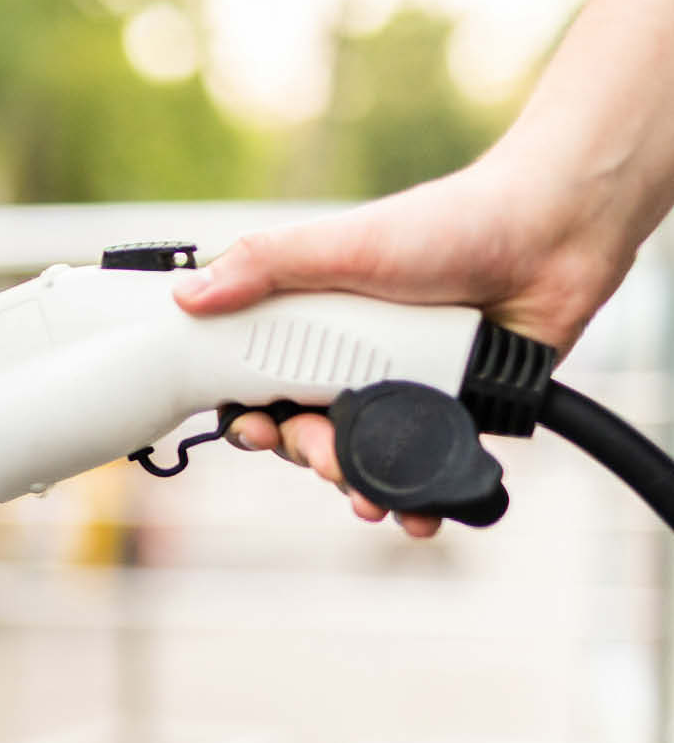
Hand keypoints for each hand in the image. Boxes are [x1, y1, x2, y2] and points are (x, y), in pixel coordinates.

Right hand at [173, 152, 632, 536]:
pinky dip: (419, 499)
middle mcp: (355, 363)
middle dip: (308, 456)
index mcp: (317, 325)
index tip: (252, 429)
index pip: (262, 385)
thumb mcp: (344, 243)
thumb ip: (266, 265)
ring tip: (369, 496)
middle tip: (324, 456)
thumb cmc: (449, 225)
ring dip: (358, 488)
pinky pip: (426, 468)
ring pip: (363, 460)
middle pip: (309, 432)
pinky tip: (417, 517)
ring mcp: (405, 391)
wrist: (554, 234)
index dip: (250, 416)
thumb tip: (188, 296)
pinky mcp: (454, 413)